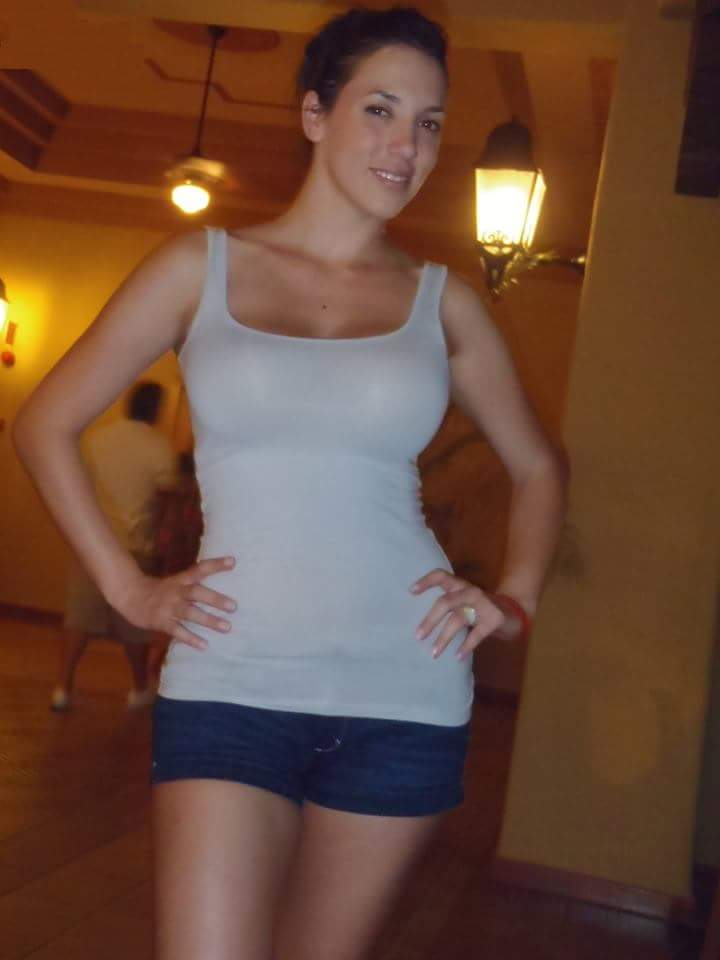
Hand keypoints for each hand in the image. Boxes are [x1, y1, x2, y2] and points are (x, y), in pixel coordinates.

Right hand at [114, 555, 236, 649]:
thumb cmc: (156, 590)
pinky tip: (204, 645)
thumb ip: (192, 583)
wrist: (128, 595)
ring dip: (209, 620)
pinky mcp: (161, 622)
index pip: (200, 569)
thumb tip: (216, 586)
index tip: (233, 561)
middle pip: (197, 593)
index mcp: (180, 580)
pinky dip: (191, 638)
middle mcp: (176, 592)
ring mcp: (168, 607)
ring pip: (190, 613)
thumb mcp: (174, 582)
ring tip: (227, 627)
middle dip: (215, 599)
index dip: (216, 565)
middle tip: (234, 606)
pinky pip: (177, 631)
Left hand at [411, 569, 519, 660]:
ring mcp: (484, 604)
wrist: (514, 612)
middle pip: (446, 602)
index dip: (426, 581)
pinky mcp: (495, 619)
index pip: (441, 576)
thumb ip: (448, 604)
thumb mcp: (463, 601)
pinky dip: (466, 646)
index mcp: (460, 585)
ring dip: (444, 637)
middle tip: (418, 636)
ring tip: (434, 653)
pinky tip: (458, 656)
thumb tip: (420, 623)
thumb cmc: (480, 608)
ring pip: (459, 619)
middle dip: (431, 620)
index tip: (411, 591)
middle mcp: (470, 591)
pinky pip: (477, 634)